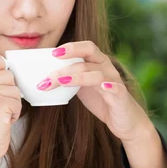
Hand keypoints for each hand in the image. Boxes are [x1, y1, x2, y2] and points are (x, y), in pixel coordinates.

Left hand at [37, 41, 153, 143]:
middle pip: (86, 60)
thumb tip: (42, 77)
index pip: (86, 47)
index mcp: (97, 62)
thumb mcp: (82, 86)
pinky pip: (116, 89)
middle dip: (65, 66)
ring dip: (77, 77)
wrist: (124, 120)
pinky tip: (102, 87)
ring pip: (96, 74)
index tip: (53, 52)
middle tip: (47, 77)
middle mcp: (107, 68)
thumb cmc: (101, 100)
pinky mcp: (121, 97)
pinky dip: (110, 86)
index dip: (71, 47)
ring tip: (61, 82)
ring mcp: (114, 82)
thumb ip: (68, 77)